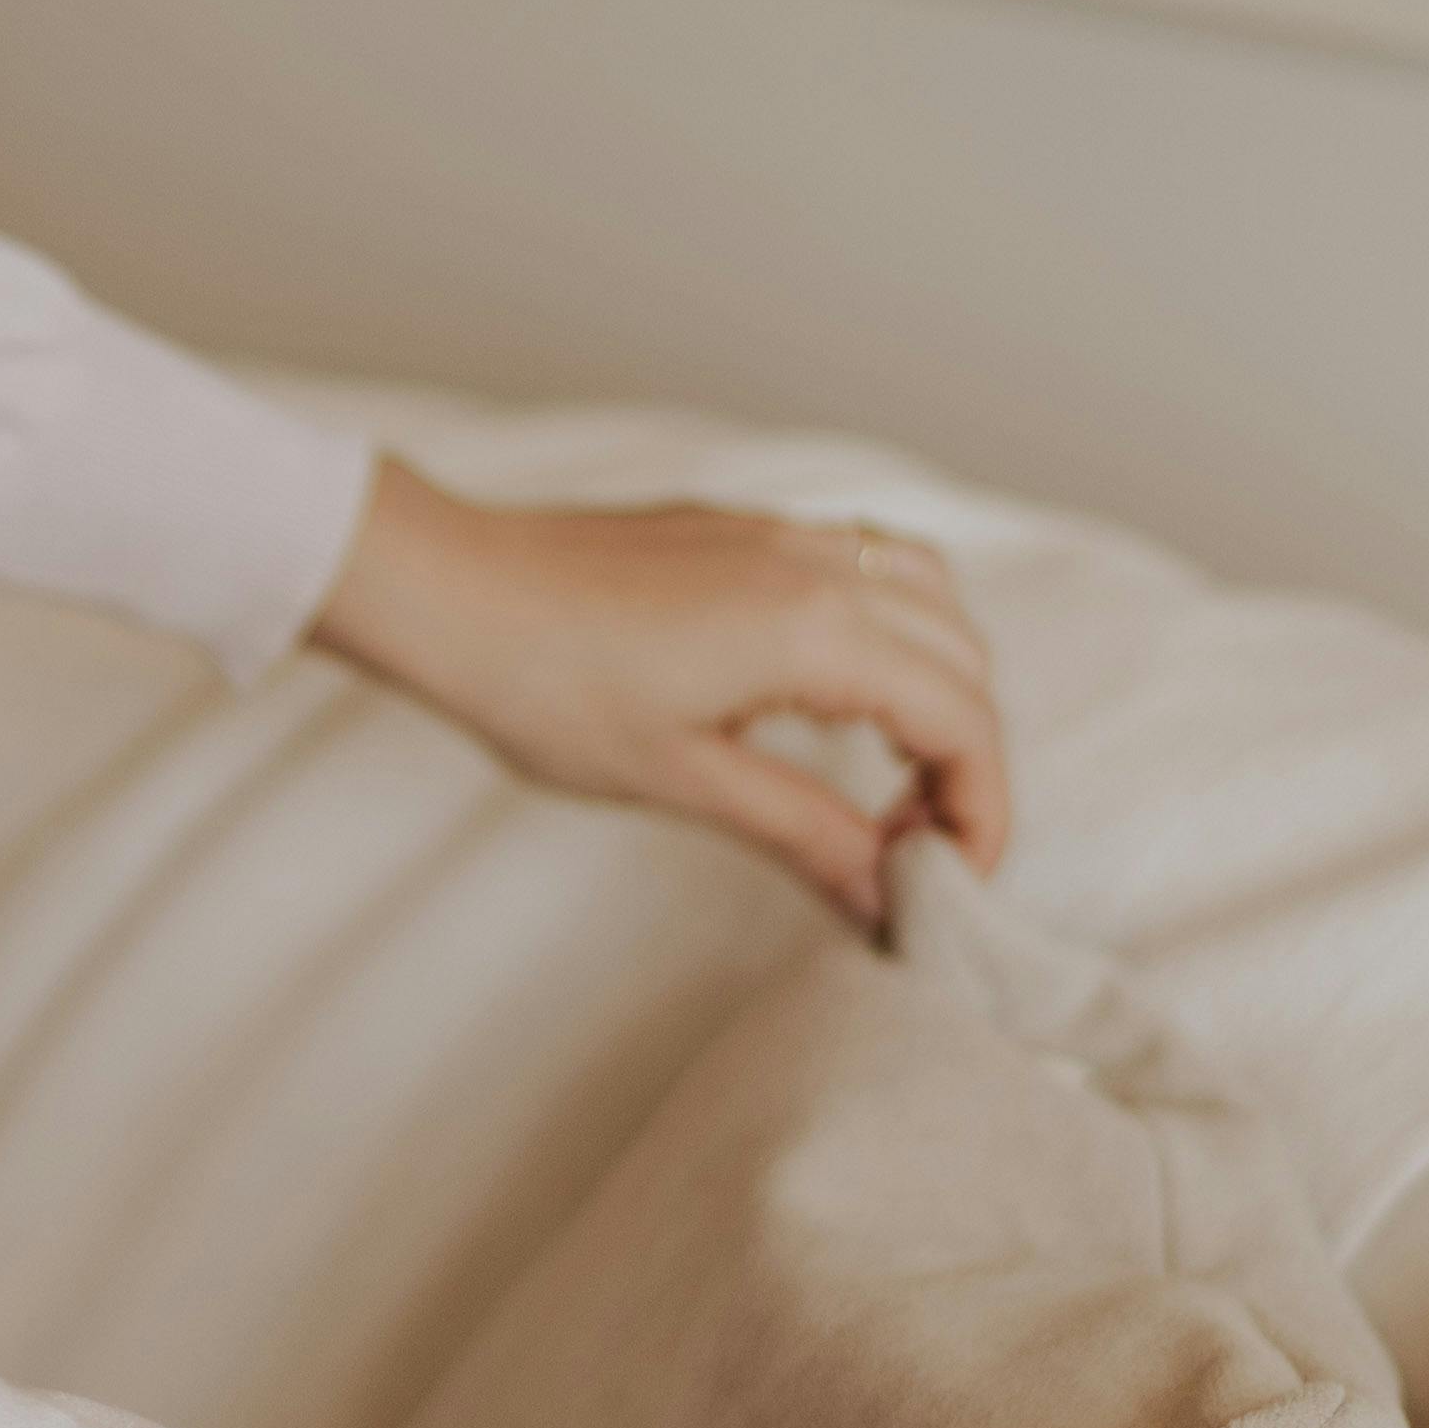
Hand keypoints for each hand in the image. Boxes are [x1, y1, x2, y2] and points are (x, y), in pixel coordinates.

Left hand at [302, 457, 1012, 928]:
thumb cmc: (543, 684)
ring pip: (933, 599)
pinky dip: (897, 636)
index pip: (962, 722)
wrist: (448, 588)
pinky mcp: (750, 530)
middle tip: (919, 851)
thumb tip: (884, 897)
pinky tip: (845, 699)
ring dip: (943, 688)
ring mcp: (787, 536)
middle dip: (968, 762)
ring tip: (896, 779)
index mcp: (816, 630)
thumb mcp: (681, 778)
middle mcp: (821, 567)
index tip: (950, 883)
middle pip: (966, 662)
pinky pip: (871, 566)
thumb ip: (802, 832)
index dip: (981, 813)